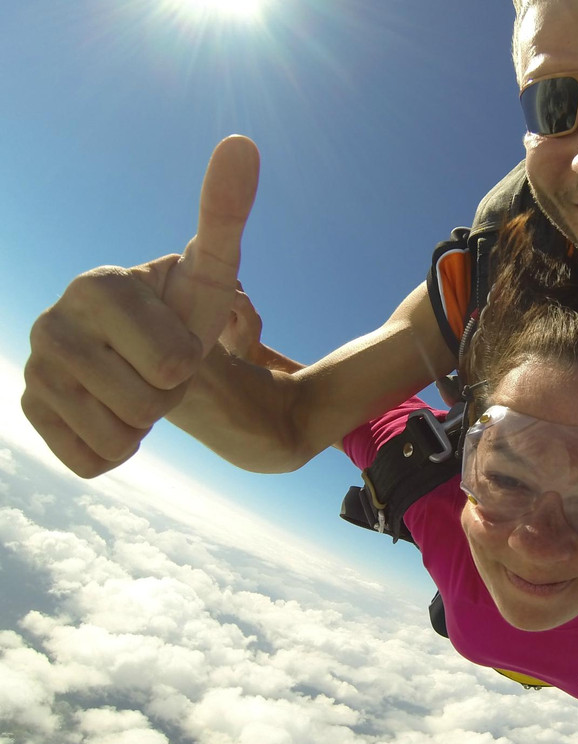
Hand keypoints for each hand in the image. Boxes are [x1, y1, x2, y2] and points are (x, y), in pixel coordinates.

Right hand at [21, 135, 259, 477]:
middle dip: (167, 396)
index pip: (170, 364)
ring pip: (118, 436)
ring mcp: (33, 372)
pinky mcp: (30, 415)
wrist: (153, 355)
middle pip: (144, 404)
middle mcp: (49, 325)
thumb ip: (225, 213)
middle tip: (161, 369)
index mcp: (96, 288)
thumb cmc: (186, 311)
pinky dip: (117, 448)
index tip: (177, 342)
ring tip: (138, 387)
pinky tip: (114, 413)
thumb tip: (242, 142)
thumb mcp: (214, 272)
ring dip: (144, 424)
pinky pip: (92, 460)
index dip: (188, 362)